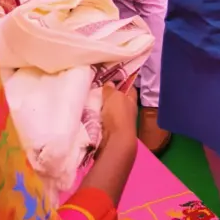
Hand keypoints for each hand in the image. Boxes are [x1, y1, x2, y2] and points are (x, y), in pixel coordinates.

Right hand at [81, 84, 138, 204]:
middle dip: (108, 96)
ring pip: (108, 111)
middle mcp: (127, 111)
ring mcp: (119, 123)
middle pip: (117, 100)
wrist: (115, 141)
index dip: (122, 81)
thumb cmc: (118, 115)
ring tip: (88, 100)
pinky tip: (87, 113)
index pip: (129, 87)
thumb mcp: (114, 96)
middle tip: (95, 89)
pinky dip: (96, 118)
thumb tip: (110, 83)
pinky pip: (101, 121)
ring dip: (100, 108)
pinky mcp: (110, 132)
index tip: (110, 78)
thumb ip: (111, 89)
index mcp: (132, 100)